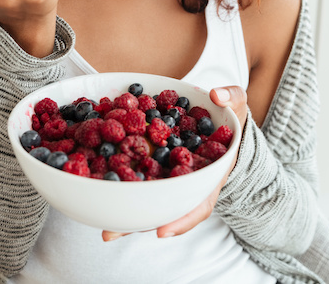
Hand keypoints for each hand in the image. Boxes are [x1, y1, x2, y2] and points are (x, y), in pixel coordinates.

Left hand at [102, 85, 247, 241]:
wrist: (217, 115)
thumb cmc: (227, 115)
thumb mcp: (235, 105)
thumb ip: (230, 98)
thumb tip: (216, 95)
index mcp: (209, 175)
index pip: (199, 203)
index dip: (182, 219)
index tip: (161, 232)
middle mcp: (186, 182)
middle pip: (164, 208)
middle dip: (138, 222)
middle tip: (111, 234)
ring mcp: (168, 175)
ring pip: (146, 197)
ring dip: (123, 212)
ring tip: (100, 227)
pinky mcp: (152, 164)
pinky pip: (135, 173)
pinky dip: (116, 179)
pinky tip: (93, 183)